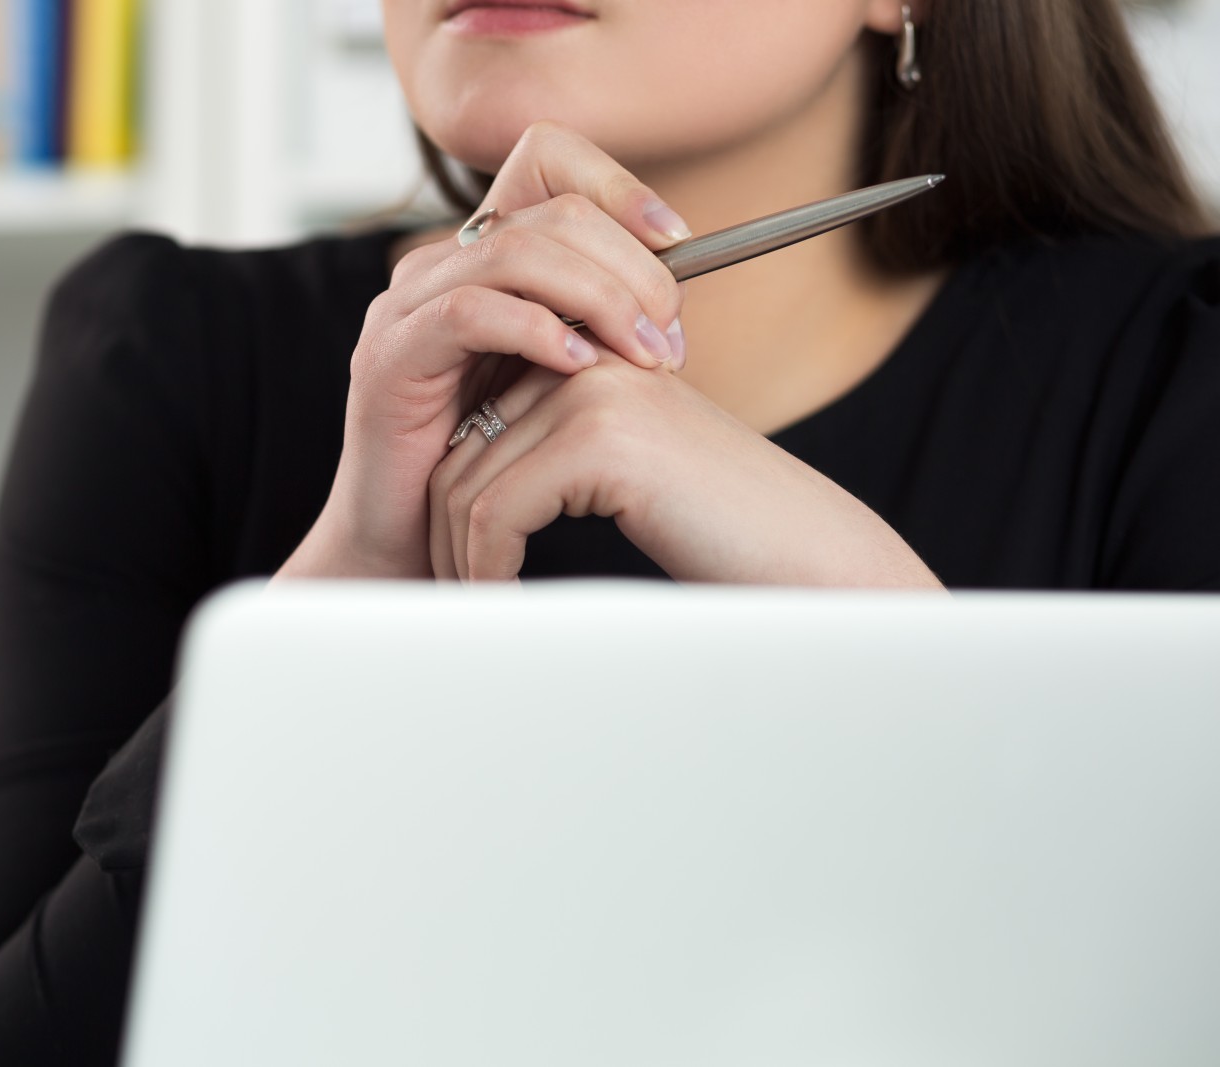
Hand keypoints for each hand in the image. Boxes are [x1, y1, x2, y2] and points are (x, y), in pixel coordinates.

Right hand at [275, 120, 690, 579]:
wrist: (415, 542)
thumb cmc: (493, 467)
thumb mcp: (560, 379)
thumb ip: (597, 325)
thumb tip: (673, 294)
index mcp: (480, 256)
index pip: (548, 160)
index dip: (619, 187)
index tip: (678, 241)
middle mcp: (439, 264)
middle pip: (550, 210)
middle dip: (628, 265)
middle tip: (670, 329)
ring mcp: (408, 305)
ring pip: (516, 253)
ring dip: (599, 298)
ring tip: (643, 352)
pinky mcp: (390, 355)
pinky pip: (470, 312)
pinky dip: (537, 331)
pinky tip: (581, 369)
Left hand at [429, 345, 945, 587]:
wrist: (806, 553)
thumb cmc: (725, 529)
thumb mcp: (628, 474)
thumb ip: (558, 456)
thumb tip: (459, 486)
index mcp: (594, 360)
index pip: (477, 423)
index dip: (453, 499)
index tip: (454, 558)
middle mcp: (589, 362)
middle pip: (460, 453)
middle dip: (446, 534)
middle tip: (453, 591)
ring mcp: (594, 393)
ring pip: (467, 485)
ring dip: (460, 559)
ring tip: (479, 603)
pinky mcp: (600, 441)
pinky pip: (495, 512)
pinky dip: (487, 568)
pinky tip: (506, 597)